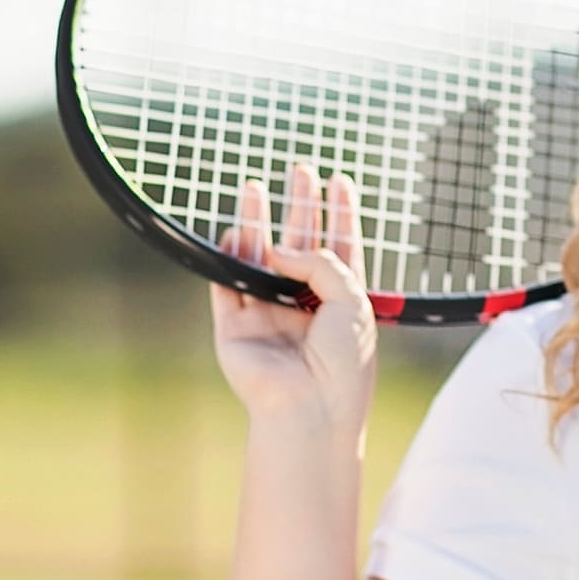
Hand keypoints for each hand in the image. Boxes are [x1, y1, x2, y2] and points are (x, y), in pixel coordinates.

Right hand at [210, 160, 377, 426]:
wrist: (309, 409)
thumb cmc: (343, 362)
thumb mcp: (352, 300)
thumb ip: (322, 261)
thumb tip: (280, 247)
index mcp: (342, 306)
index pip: (342, 249)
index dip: (340, 214)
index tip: (338, 181)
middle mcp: (305, 309)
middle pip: (301, 246)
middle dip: (300, 207)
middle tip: (299, 170)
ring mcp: (269, 320)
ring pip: (258, 260)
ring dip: (256, 223)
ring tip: (253, 186)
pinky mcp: (235, 332)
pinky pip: (226, 289)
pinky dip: (227, 259)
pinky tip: (231, 232)